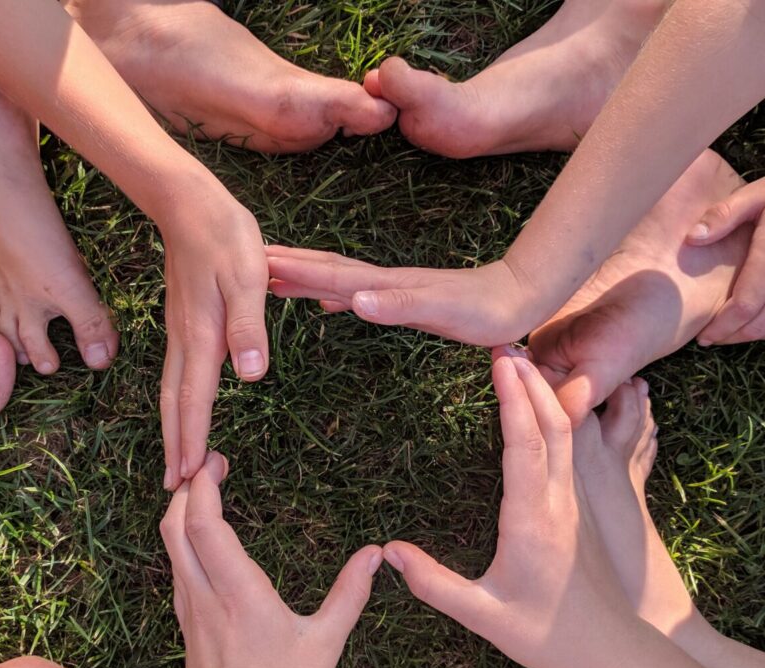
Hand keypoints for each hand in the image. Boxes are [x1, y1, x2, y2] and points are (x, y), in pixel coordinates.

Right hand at [159, 196, 269, 488]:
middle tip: (174, 488)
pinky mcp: (183, 321)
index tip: (187, 478)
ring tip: (178, 460)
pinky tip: (185, 409)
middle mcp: (185, 340)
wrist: (190, 204)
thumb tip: (249, 377)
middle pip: (175, 404)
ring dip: (174, 428)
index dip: (192, 440)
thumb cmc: (226, 237)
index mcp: (202, 335)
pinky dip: (178, 402)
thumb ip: (250, 327)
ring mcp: (180, 331)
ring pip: (173, 390)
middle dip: (175, 447)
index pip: (195, 400)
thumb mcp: (249, 278)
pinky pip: (177, 373)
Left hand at [160, 452, 382, 667]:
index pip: (204, 527)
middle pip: (174, 529)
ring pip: (170, 550)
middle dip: (186, 488)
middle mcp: (205, 602)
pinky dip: (182, 541)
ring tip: (204, 489)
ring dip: (180, 513)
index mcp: (239, 599)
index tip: (214, 460)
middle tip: (209, 463)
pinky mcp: (186, 629)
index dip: (202, 487)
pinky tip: (202, 538)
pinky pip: (176, 572)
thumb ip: (350, 594)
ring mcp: (190, 616)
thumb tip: (375, 552)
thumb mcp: (326, 644)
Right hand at [266, 246, 530, 345]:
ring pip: (334, 279)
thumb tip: (352, 300)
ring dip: (302, 277)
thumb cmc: (480, 309)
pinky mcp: (402, 299)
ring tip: (271, 278)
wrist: (516, 299)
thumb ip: (396, 305)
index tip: (255, 262)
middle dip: (286, 266)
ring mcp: (390, 289)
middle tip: (248, 262)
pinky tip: (323, 299)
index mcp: (383, 285)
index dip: (291, 268)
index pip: (327, 273)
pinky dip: (330, 292)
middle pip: (323, 269)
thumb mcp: (439, 308)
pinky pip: (354, 293)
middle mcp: (381, 283)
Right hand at [382, 348, 631, 667]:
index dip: (512, 398)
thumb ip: (433, 583)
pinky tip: (548, 404)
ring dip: (547, 392)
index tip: (499, 360)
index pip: (525, 444)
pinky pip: (574, 449)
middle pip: (553, 423)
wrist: (613, 652)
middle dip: (531, 378)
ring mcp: (575, 502)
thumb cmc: (548, 635)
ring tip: (524, 360)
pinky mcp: (581, 508)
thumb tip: (387, 551)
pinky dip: (559, 416)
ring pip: (568, 432)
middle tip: (506, 342)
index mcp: (533, 520)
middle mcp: (559, 502)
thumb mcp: (483, 614)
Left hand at [689, 165, 764, 344]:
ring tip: (735, 331)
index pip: (743, 305)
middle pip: (761, 324)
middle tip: (714, 338)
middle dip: (733, 336)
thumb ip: (723, 215)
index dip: (721, 327)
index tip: (703, 337)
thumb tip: (692, 238)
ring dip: (757, 335)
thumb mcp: (759, 192)